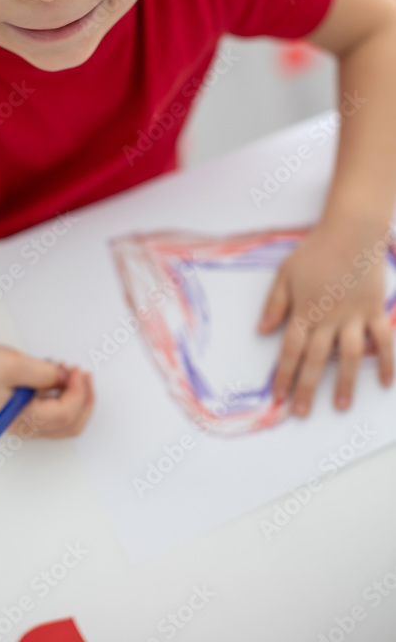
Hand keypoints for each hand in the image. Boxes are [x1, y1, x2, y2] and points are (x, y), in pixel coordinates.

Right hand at [0, 340, 94, 438]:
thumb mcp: (15, 364)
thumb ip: (44, 374)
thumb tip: (67, 378)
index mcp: (23, 421)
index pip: (64, 414)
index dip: (78, 392)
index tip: (76, 370)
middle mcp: (28, 428)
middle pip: (72, 425)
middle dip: (84, 398)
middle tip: (82, 373)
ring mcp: (30, 423)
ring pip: (68, 420)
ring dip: (76, 396)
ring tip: (65, 370)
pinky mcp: (30, 413)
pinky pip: (58, 411)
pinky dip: (66, 395)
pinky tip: (58, 375)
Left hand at [256, 222, 393, 414]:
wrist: (351, 232)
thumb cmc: (315, 251)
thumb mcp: (285, 273)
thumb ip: (274, 304)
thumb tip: (261, 330)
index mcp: (304, 311)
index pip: (291, 350)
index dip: (284, 375)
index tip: (279, 397)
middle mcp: (328, 318)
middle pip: (316, 360)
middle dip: (307, 388)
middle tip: (302, 413)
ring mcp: (354, 316)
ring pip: (349, 357)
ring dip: (346, 383)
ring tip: (342, 406)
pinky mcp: (374, 311)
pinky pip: (382, 341)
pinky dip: (385, 362)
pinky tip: (385, 382)